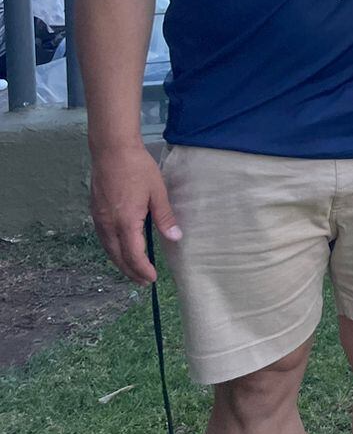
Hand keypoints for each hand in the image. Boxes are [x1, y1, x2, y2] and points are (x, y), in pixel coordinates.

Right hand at [90, 145, 180, 283]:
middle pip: (118, 256)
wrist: (112, 151)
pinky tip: (121, 250)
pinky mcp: (96, 213)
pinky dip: (113, 250)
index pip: (133, 254)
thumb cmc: (138, 169)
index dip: (143, 269)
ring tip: (133, 271)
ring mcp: (99, 219)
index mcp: (126, 221)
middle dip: (131, 271)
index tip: (152, 278)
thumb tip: (176, 238)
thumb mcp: (157, 192)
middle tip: (144, 282)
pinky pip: (104, 239)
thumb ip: (165, 217)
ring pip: (109, 249)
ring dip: (121, 263)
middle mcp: (109, 225)